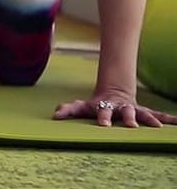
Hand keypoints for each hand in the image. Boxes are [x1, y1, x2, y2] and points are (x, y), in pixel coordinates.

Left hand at [53, 93, 176, 127]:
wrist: (114, 94)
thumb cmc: (96, 104)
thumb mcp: (82, 106)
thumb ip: (69, 109)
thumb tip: (55, 114)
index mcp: (107, 107)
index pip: (104, 112)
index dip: (103, 117)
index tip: (104, 126)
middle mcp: (122, 108)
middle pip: (126, 113)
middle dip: (129, 118)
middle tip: (131, 126)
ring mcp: (135, 110)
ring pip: (144, 114)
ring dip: (151, 120)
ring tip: (158, 127)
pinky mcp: (146, 113)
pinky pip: (159, 115)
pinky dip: (170, 119)